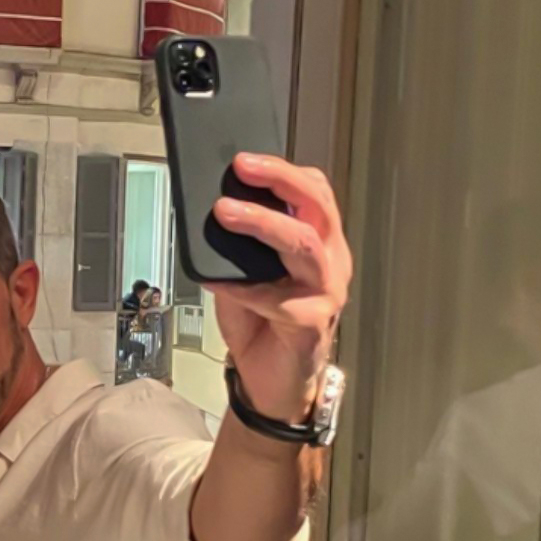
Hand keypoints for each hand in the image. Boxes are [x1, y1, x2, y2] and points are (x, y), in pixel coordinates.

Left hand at [205, 153, 352, 422]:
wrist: (268, 382)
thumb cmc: (260, 324)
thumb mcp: (243, 272)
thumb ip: (237, 244)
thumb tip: (210, 209)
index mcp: (318, 243)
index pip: (314, 192)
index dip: (283, 170)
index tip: (245, 158)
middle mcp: (329, 263)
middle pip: (316, 206)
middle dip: (280, 180)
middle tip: (242, 166)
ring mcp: (325, 293)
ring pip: (303, 244)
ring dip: (263, 223)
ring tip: (225, 211)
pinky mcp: (310, 324)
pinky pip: (276, 298)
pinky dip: (240, 287)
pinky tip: (214, 280)